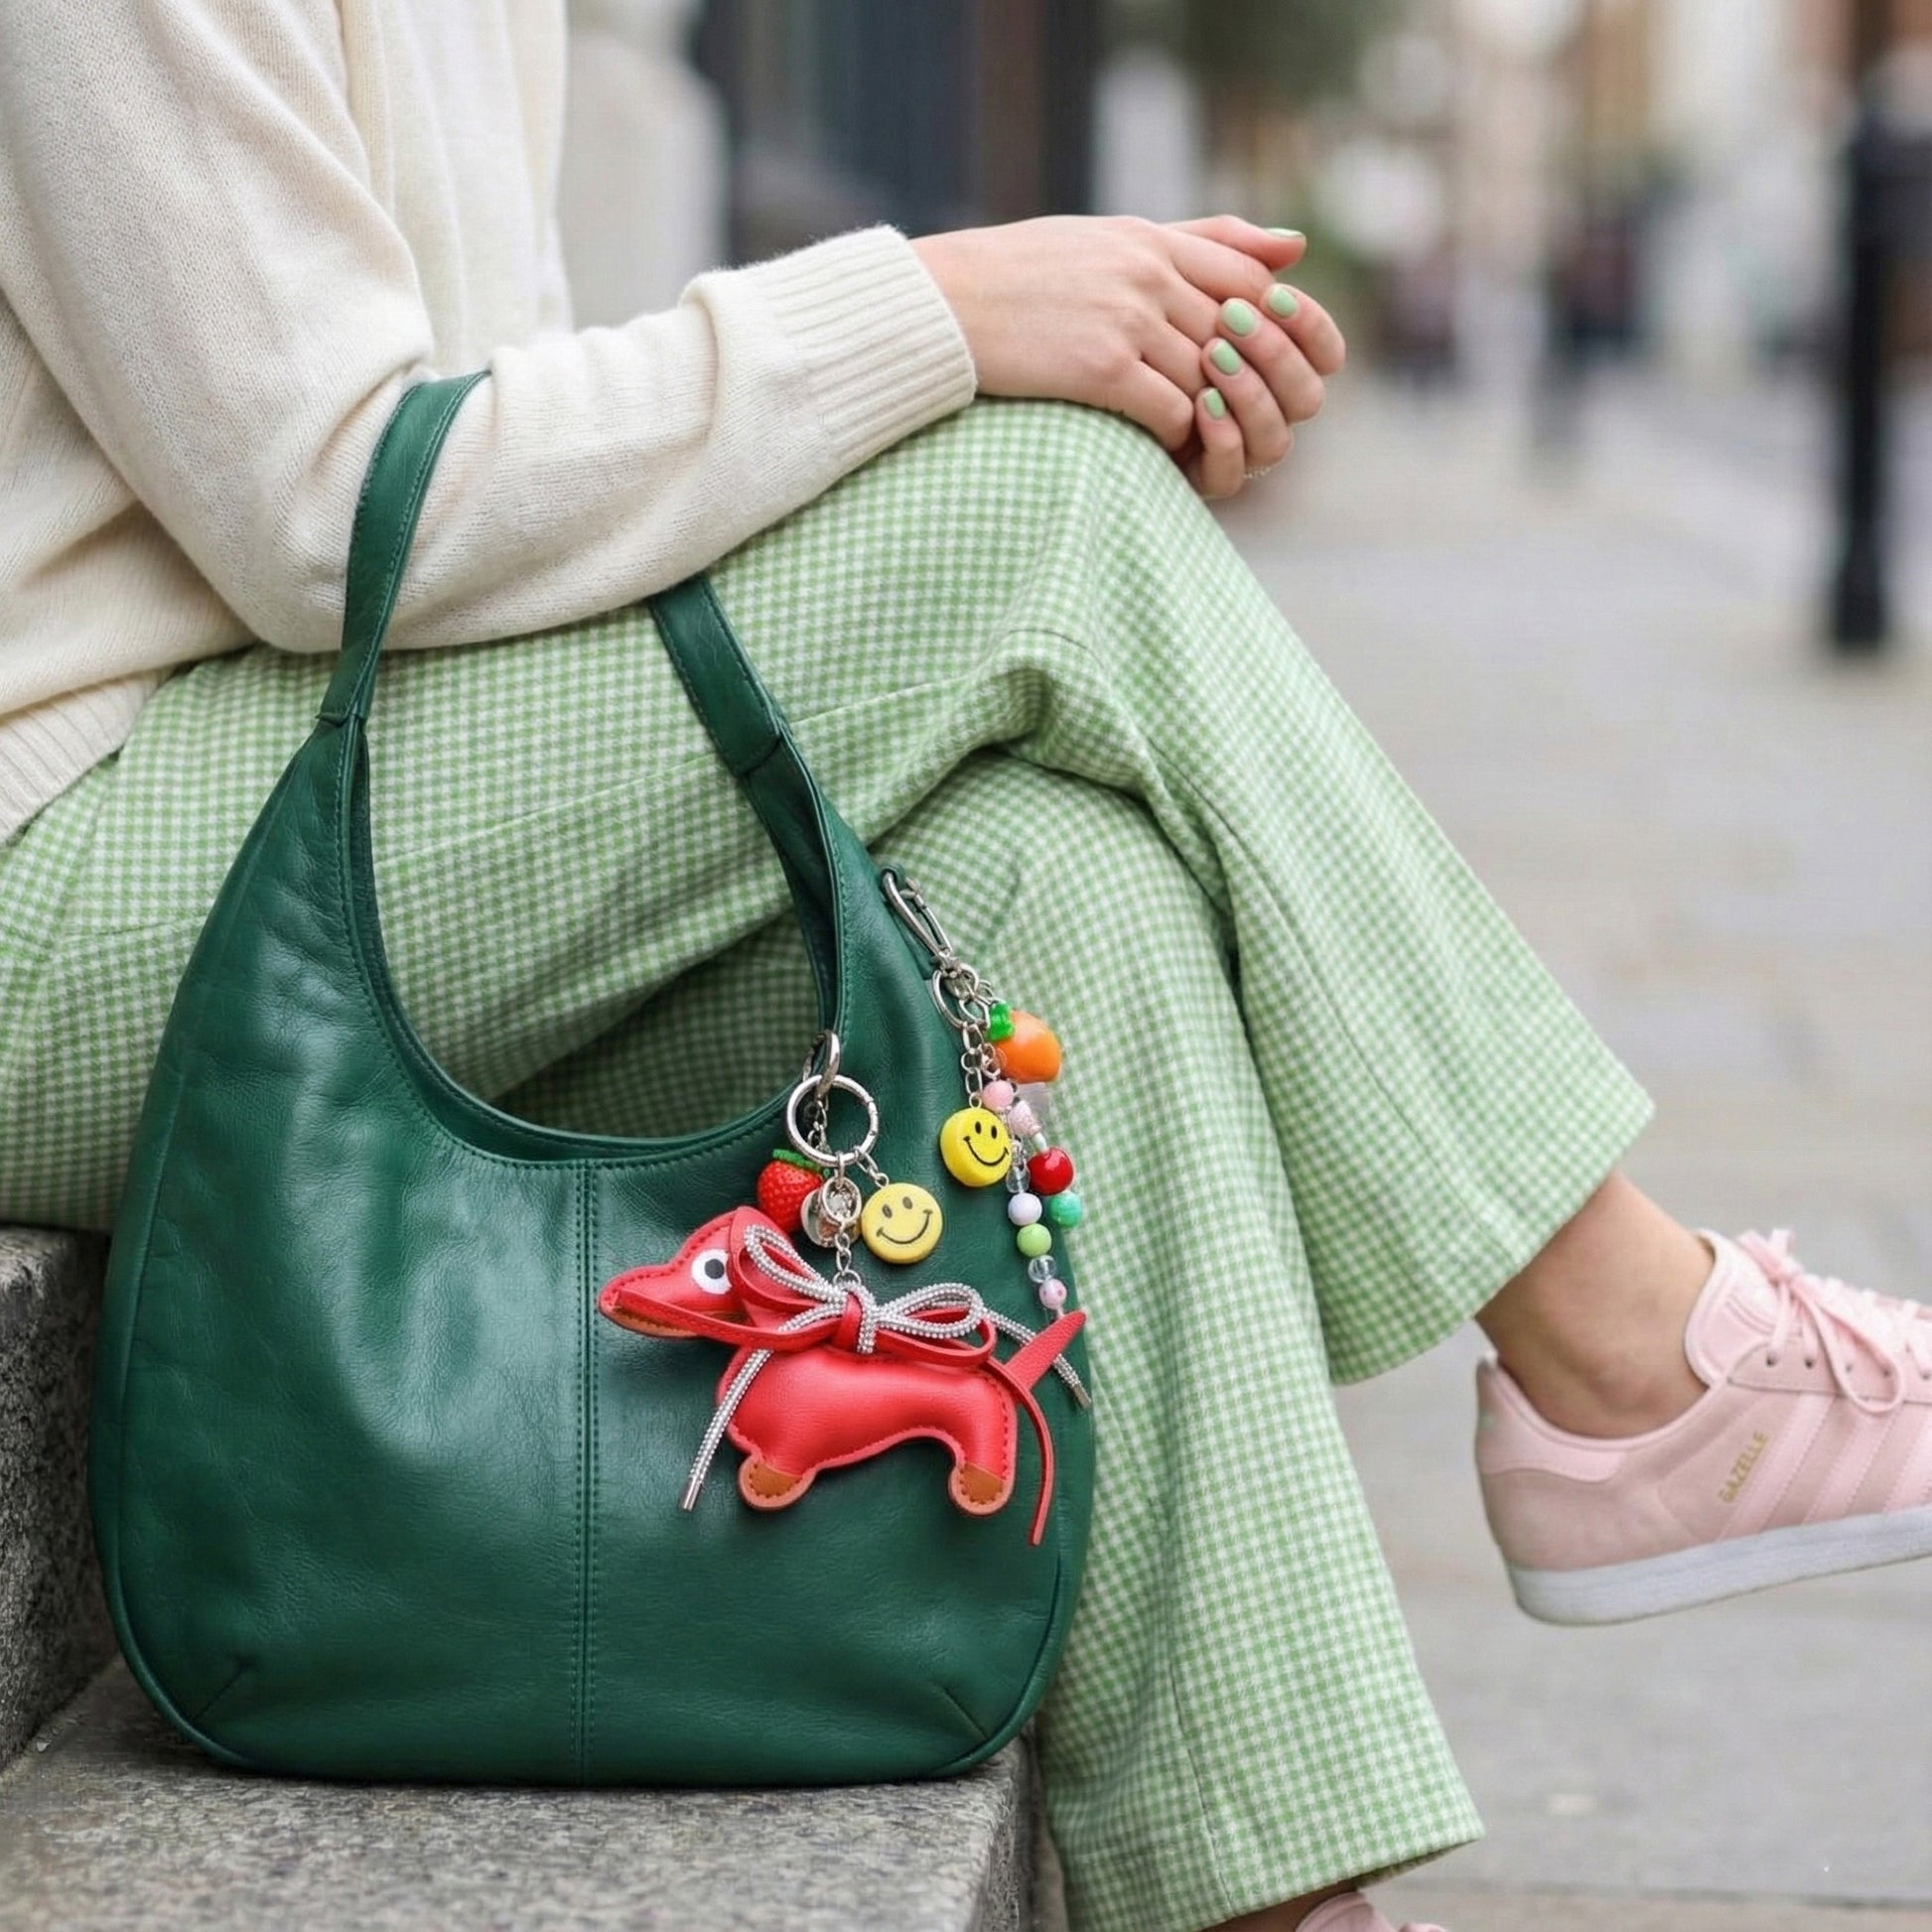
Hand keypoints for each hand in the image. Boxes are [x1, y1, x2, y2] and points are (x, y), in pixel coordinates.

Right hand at [911, 215, 1345, 499]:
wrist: (943, 307)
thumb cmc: (1020, 277)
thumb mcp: (1110, 240)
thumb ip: (1201, 241)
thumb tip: (1295, 247)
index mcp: (1151, 241)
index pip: (1251, 281)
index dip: (1267, 329)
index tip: (1249, 363)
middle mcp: (1149, 274)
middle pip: (1238, 336)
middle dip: (1241, 381)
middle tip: (1229, 414)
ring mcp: (1128, 319)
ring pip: (1210, 378)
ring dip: (1209, 413)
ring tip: (1193, 433)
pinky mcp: (1103, 367)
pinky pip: (1172, 411)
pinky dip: (1176, 435)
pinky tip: (1157, 443)